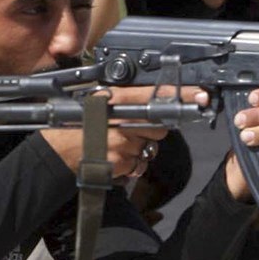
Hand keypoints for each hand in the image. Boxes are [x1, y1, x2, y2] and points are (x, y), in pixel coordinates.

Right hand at [40, 85, 207, 178]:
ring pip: (149, 148)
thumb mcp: (94, 102)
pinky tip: (112, 158)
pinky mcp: (122, 164)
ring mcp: (122, 144)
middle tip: (128, 131)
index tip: (202, 96)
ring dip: (138, 150)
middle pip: (159, 127)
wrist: (55, 153)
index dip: (183, 95)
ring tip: (114, 146)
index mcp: (114, 100)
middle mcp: (121, 120)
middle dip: (150, 131)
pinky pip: (138, 164)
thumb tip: (151, 100)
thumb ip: (122, 100)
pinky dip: (129, 164)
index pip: (156, 95)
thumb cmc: (72, 126)